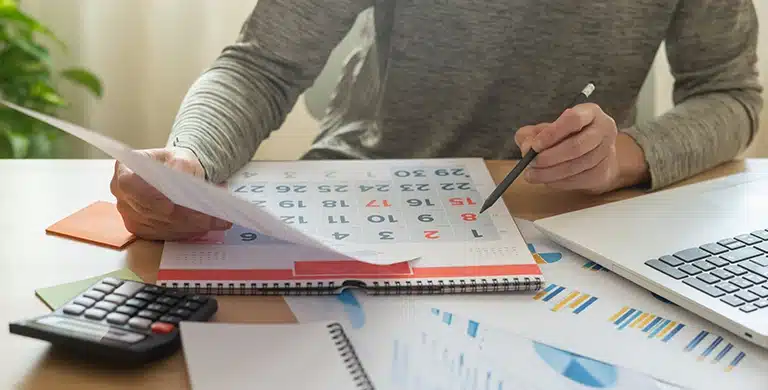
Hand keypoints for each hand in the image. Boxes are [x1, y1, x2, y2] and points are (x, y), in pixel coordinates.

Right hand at [110, 147, 231, 240]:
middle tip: (210, 215)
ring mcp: (130, 216)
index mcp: (125, 170)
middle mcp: (123, 196)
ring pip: (161, 226)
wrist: (178, 176)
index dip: (148, 196)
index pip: (129, 184)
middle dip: (182, 215)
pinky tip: (208, 226)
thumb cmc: (176, 164)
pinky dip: (189, 231)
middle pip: (150, 210)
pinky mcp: (142, 231)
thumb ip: (180, 165)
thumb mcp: (182, 157)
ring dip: (191, 225)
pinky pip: (165, 235)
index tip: (170, 205)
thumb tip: (182, 178)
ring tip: (217, 220)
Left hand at [515, 103, 646, 193]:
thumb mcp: (548, 128)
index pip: (573, 119)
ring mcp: (606, 152)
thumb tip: (526, 147)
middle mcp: (603, 130)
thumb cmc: (567, 137)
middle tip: (530, 163)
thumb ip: (532, 134)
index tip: (534, 146)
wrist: (594, 155)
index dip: (552, 133)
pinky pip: (577, 180)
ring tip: (531, 174)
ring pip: (575, 166)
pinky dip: (557, 182)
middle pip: (576, 146)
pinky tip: (545, 179)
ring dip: (549, 173)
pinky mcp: (602, 172)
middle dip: (548, 157)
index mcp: (590, 112)